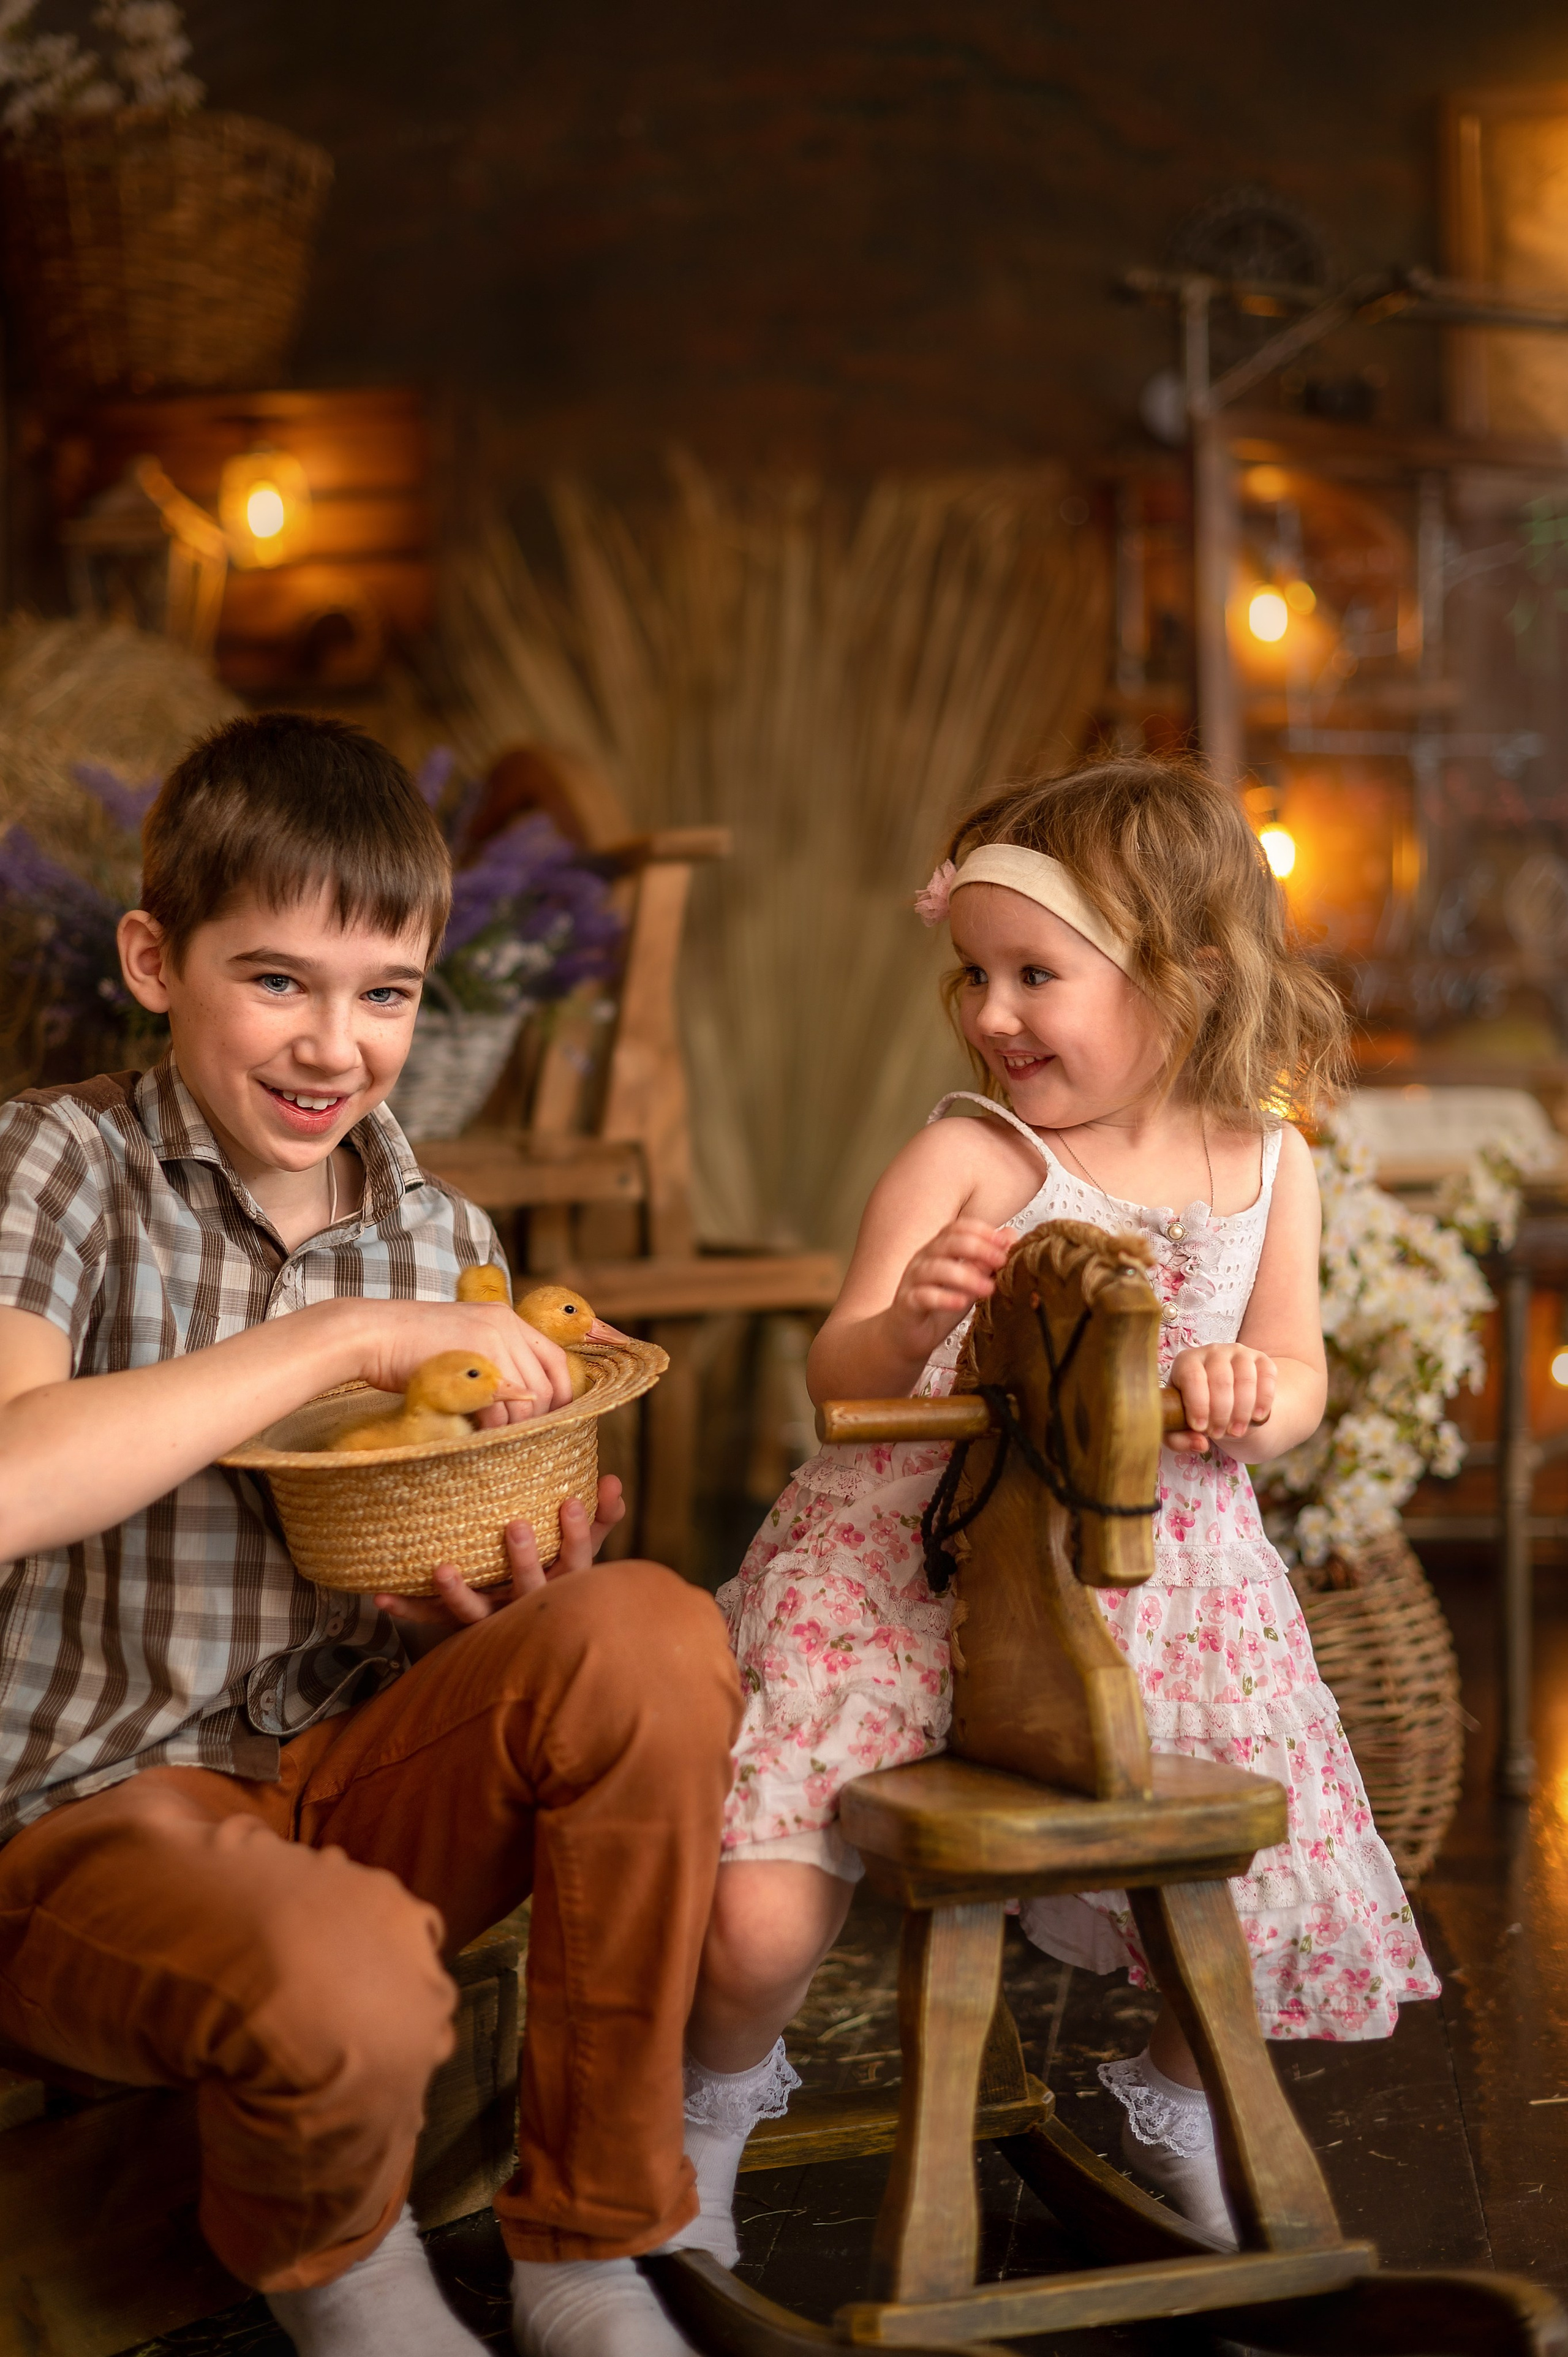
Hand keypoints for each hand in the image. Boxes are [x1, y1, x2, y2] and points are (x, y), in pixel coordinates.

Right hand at [349, 1297, 573, 1418]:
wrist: (374, 1332)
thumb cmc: (412, 1345)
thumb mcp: (463, 1341)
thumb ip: (494, 1360)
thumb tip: (520, 1399)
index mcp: (507, 1318)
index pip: (556, 1359)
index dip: (564, 1393)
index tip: (557, 1416)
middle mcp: (505, 1324)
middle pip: (544, 1383)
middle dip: (539, 1417)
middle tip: (522, 1436)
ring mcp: (491, 1339)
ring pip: (525, 1397)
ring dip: (513, 1425)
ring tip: (496, 1436)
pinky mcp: (473, 1357)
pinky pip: (498, 1403)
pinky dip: (493, 1425)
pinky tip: (480, 1430)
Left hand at [375, 1475, 626, 1636]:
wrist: (532, 1636)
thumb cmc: (558, 1575)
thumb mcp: (583, 1548)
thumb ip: (602, 1516)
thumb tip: (614, 1480)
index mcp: (561, 1585)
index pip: (576, 1561)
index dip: (576, 1535)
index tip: (570, 1502)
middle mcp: (527, 1607)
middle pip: (528, 1589)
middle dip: (523, 1560)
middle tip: (514, 1525)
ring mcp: (493, 1620)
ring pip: (475, 1613)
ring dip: (457, 1593)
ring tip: (442, 1569)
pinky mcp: (460, 1625)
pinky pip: (432, 1619)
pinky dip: (408, 1609)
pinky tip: (384, 1597)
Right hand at [885, 1220, 1012, 1361]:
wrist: (908, 1336)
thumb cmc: (939, 1305)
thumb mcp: (969, 1282)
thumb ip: (986, 1260)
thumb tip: (1010, 1236)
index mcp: (939, 1249)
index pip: (958, 1228)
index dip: (982, 1231)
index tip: (1005, 1243)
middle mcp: (924, 1259)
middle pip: (948, 1242)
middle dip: (978, 1248)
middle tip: (1001, 1261)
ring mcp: (913, 1280)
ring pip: (936, 1268)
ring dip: (965, 1276)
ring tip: (988, 1288)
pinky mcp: (907, 1303)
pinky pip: (923, 1296)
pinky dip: (943, 1298)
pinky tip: (961, 1302)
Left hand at [1167, 1345, 1275, 1454]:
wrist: (1226, 1400)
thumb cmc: (1198, 1410)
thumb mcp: (1181, 1425)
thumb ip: (1180, 1439)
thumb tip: (1200, 1444)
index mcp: (1187, 1361)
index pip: (1192, 1377)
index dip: (1198, 1405)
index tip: (1201, 1428)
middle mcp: (1212, 1351)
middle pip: (1221, 1380)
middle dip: (1220, 1413)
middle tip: (1218, 1434)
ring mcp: (1239, 1353)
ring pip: (1245, 1378)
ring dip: (1242, 1410)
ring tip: (1236, 1431)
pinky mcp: (1261, 1360)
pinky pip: (1267, 1376)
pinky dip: (1264, 1400)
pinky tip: (1257, 1417)